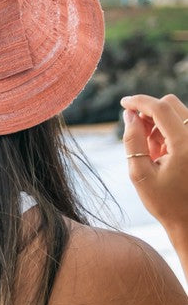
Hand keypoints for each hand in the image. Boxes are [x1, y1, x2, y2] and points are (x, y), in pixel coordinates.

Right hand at [120, 93, 187, 265]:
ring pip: (177, 113)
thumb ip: (132, 141)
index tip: (123, 103)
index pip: (161, 108)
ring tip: (152, 152)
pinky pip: (183, 124)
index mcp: (185, 145)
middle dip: (149, 112)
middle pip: (171, 104)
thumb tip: (128, 115)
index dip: (139, 101)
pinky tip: (162, 154)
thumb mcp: (140, 174)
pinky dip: (169, 131)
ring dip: (159, 123)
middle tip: (135, 131)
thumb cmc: (165, 202)